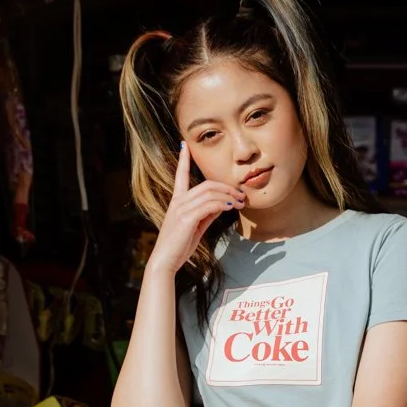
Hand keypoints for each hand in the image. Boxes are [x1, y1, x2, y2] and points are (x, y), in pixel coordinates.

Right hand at [145, 142, 244, 278]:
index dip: (183, 160)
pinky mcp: (186, 218)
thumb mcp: (195, 227)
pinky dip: (222, 204)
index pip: (180, 175)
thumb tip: (222, 205)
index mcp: (177, 201)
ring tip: (241, 202)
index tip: (184, 145)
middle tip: (241, 195)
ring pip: (209, 193)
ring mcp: (181, 209)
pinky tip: (231, 206)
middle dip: (226, 187)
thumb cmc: (179, 246)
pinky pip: (208, 205)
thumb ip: (207, 214)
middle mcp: (178, 202)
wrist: (165, 261)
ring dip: (228, 196)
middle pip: (206, 185)